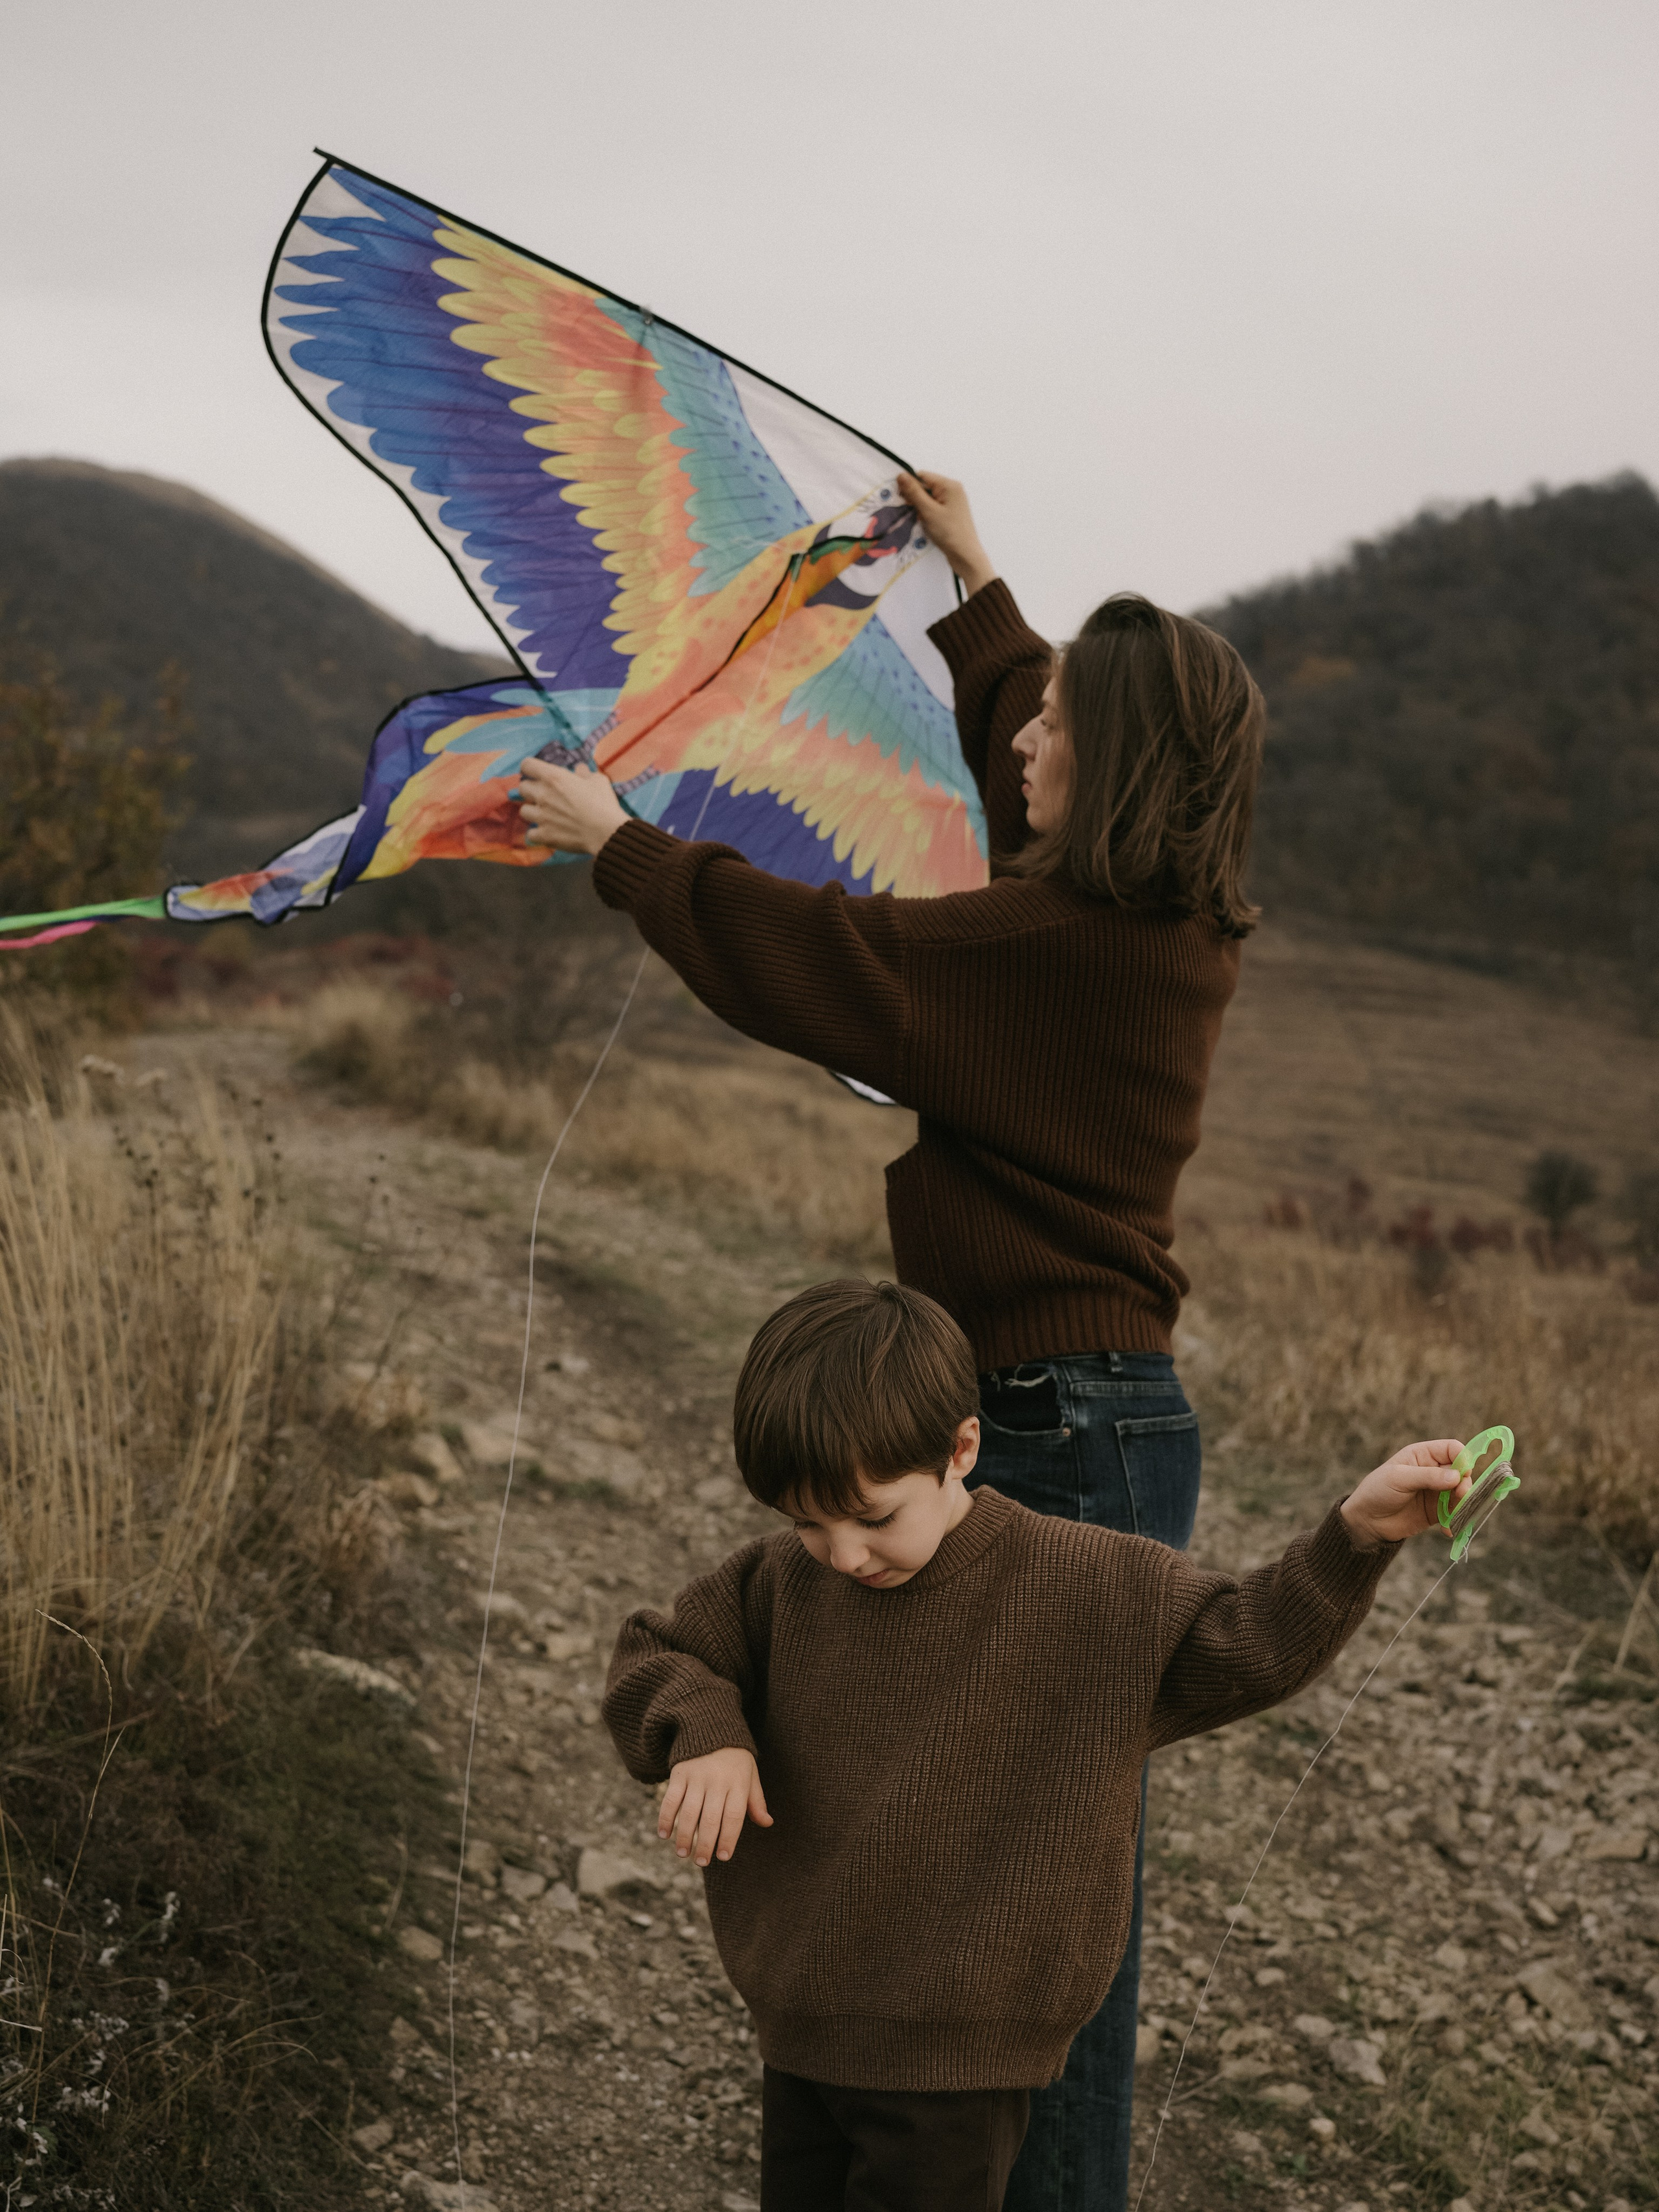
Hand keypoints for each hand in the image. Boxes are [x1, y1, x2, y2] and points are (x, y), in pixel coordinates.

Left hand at [513, 755, 630, 855]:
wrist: (606, 832)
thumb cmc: (603, 803)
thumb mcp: (598, 780)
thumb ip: (584, 773)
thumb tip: (579, 769)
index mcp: (554, 777)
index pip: (527, 765)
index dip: (531, 768)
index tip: (538, 773)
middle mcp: (543, 795)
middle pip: (522, 788)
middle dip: (532, 790)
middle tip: (545, 795)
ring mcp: (541, 816)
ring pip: (523, 811)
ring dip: (533, 812)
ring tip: (545, 815)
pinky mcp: (544, 835)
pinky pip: (530, 834)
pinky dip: (537, 833)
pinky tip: (547, 832)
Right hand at [658, 1748, 772, 1866]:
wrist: (711, 1727)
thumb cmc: (735, 1759)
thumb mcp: (750, 1775)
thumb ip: (756, 1801)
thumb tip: (767, 1823)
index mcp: (738, 1783)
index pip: (733, 1818)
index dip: (728, 1839)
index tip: (723, 1857)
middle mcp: (717, 1781)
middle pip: (710, 1819)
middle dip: (705, 1844)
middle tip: (701, 1862)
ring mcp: (697, 1776)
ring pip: (689, 1813)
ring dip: (684, 1836)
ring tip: (683, 1854)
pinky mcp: (679, 1773)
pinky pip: (670, 1799)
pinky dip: (665, 1818)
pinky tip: (664, 1835)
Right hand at [896, 471, 997, 596]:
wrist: (965, 555)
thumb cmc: (949, 532)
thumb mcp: (928, 511)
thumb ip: (914, 492)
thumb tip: (900, 475)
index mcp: (949, 485)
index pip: (922, 476)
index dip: (909, 485)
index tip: (901, 499)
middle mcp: (952, 490)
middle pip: (925, 487)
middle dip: (916, 499)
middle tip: (913, 513)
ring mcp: (952, 502)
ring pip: (928, 499)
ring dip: (920, 509)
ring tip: (923, 521)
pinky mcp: (950, 512)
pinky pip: (933, 507)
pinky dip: (927, 514)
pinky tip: (927, 524)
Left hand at [1340, 1440, 1467, 1546]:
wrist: (1367, 1521)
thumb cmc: (1378, 1491)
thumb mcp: (1399, 1478)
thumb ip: (1428, 1476)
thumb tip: (1457, 1477)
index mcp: (1423, 1455)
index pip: (1452, 1449)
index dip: (1463, 1458)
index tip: (1464, 1473)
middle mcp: (1434, 1471)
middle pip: (1462, 1472)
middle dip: (1465, 1484)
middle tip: (1460, 1495)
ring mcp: (1437, 1491)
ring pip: (1462, 1493)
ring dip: (1463, 1504)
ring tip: (1454, 1515)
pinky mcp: (1438, 1511)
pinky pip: (1455, 1513)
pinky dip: (1456, 1520)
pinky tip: (1447, 1529)